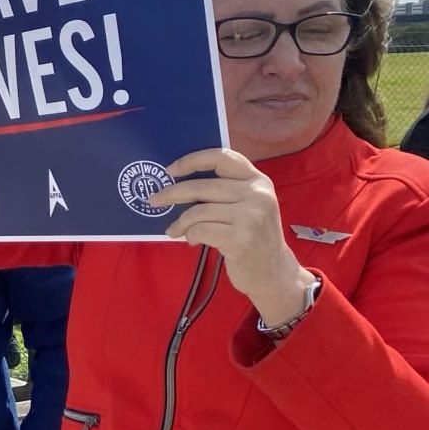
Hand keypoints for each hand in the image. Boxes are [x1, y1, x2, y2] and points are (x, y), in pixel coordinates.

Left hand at [149, 148, 314, 324]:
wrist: (274, 272)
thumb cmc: (253, 236)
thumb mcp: (248, 206)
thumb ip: (225, 191)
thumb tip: (178, 180)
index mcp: (258, 180)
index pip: (222, 157)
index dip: (192, 160)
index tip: (170, 170)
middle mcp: (258, 194)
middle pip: (202, 186)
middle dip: (171, 194)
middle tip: (154, 201)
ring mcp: (252, 216)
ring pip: (198, 211)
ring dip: (180, 222)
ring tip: (174, 230)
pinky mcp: (242, 238)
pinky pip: (200, 230)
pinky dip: (190, 235)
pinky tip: (191, 240)